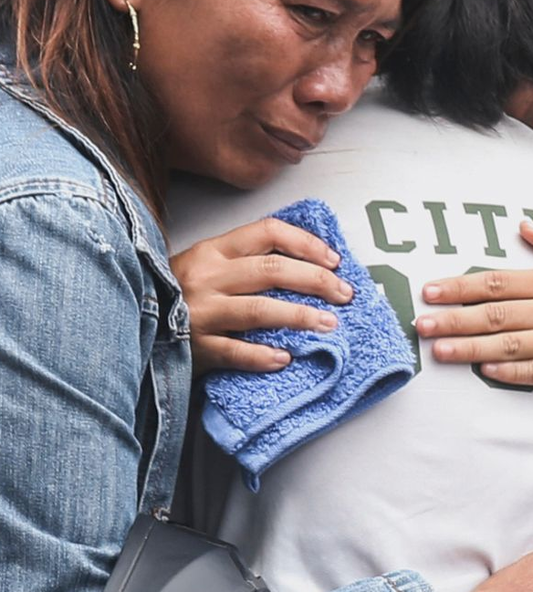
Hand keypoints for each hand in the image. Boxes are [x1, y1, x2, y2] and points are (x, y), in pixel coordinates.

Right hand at [171, 218, 353, 374]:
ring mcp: (199, 312)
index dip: (306, 243)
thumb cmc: (178, 294)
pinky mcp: (193, 347)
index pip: (268, 232)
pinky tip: (286, 358)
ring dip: (300, 316)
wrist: (128, 325)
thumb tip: (309, 265)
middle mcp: (207, 277)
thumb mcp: (206, 266)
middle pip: (272, 270)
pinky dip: (262, 356)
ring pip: (258, 310)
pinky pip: (234, 352)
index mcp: (214, 251)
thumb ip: (246, 261)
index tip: (335, 260)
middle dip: (316, 280)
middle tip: (345, 294)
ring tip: (330, 324)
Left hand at [416, 221, 532, 405]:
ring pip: (511, 345)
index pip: (502, 282)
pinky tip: (484, 370)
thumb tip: (525, 226)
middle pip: (498, 315)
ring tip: (439, 350)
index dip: (462, 286)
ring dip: (470, 348)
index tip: (431, 289)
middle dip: (454, 319)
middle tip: (421, 324)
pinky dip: (509, 371)